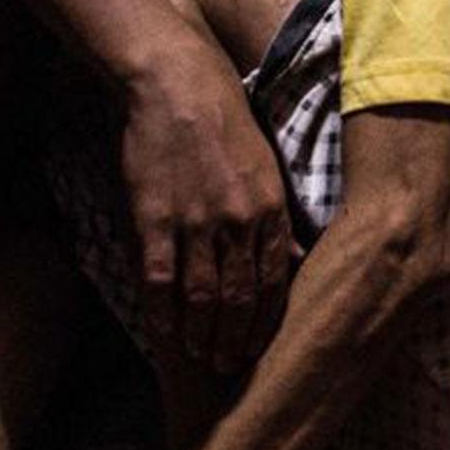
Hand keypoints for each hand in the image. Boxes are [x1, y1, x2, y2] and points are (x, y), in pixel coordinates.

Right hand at [120, 26, 293, 374]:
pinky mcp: (155, 218)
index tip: (263, 346)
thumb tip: (295, 258)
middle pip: (240, 298)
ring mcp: (195, 222)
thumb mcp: (266, 165)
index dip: (268, 321)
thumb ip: (277, 216)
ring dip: (202, 334)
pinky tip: (164, 332)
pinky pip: (160, 279)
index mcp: (270, 207)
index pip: (276, 282)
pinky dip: (163, 312)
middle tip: (230, 365)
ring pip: (202, 297)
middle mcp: (238, 221)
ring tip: (201, 357)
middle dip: (237, 338)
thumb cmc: (225, 120)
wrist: (176, 84)